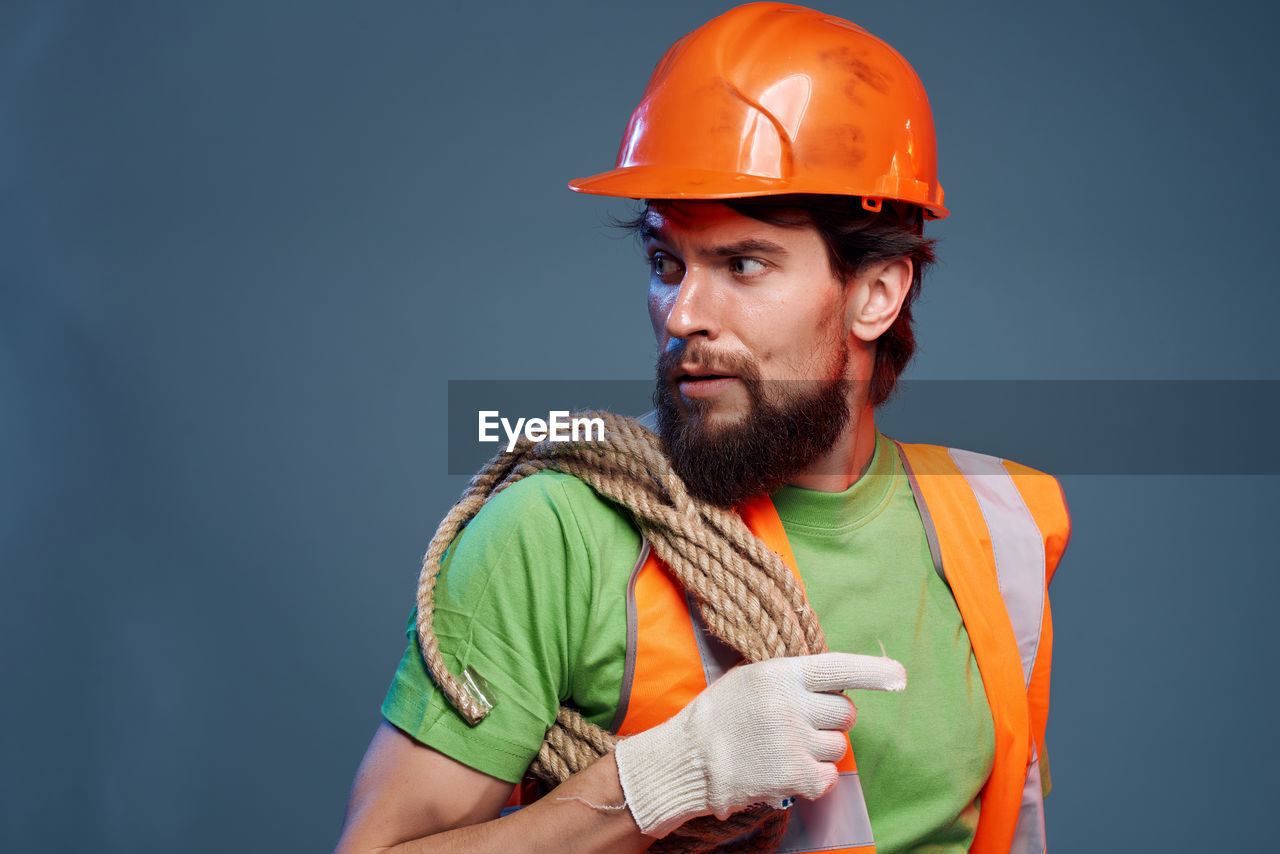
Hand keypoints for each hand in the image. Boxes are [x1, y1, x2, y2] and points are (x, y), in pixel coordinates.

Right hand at [613, 651, 905, 837]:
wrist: (687, 759)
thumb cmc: (719, 716)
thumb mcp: (750, 679)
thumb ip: (790, 679)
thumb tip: (833, 682)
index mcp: (781, 674)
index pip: (838, 668)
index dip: (874, 673)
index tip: (899, 676)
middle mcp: (791, 705)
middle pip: (845, 713)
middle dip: (831, 719)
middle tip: (801, 724)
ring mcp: (794, 741)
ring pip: (838, 746)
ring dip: (819, 750)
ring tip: (784, 748)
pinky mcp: (794, 776)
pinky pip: (828, 778)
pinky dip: (814, 779)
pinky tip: (787, 771)